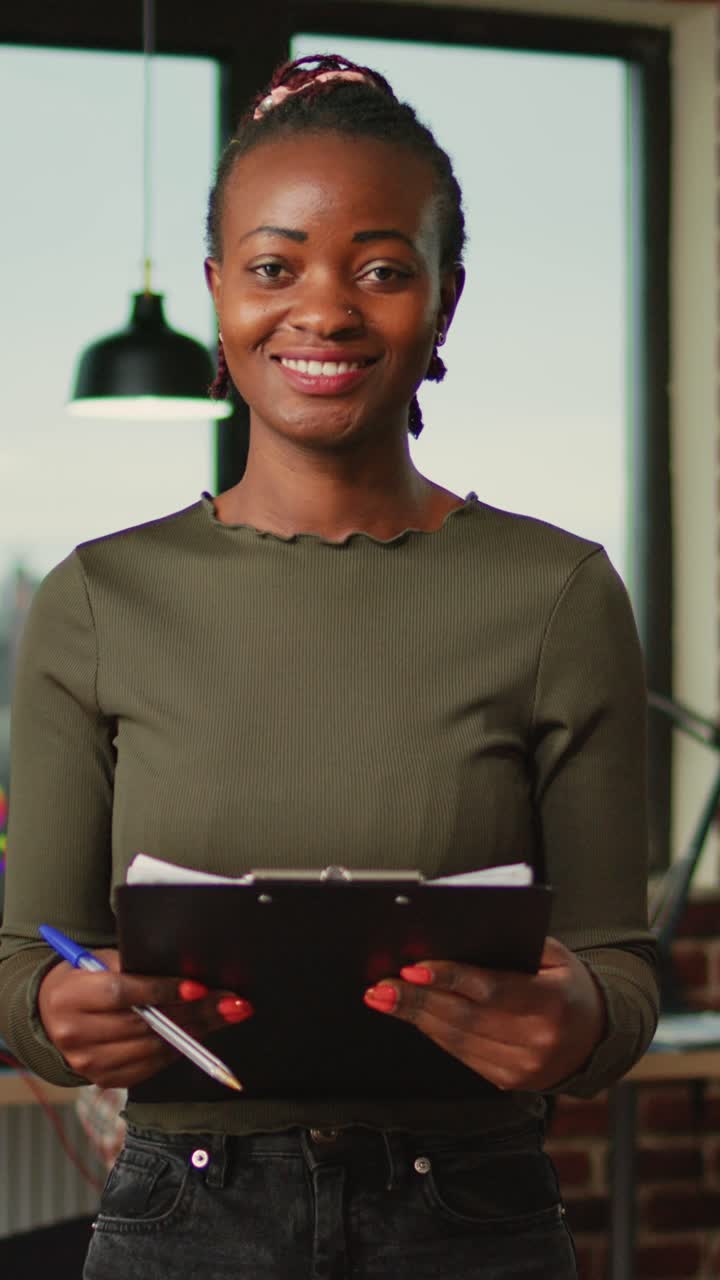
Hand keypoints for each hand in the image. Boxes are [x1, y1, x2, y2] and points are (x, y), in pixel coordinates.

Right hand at [38, 950, 251, 1088]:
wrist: (51, 1012)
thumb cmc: (85, 977)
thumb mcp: (102, 960)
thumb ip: (134, 966)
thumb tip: (188, 974)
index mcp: (71, 996)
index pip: (123, 993)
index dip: (164, 990)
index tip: (199, 987)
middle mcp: (74, 1033)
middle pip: (144, 1024)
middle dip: (195, 1012)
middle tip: (232, 1003)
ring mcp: (87, 1062)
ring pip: (152, 1048)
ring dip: (195, 1032)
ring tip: (225, 1015)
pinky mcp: (102, 1079)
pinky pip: (149, 1066)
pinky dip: (177, 1049)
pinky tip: (199, 1034)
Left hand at [362, 936, 605, 1091]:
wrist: (596, 1036)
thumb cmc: (568, 985)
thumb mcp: (554, 955)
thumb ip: (514, 945)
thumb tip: (458, 935)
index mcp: (550, 1002)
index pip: (490, 989)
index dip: (448, 978)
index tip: (413, 969)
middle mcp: (536, 1039)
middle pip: (464, 1018)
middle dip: (416, 1001)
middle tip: (381, 987)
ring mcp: (522, 1066)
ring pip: (457, 1040)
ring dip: (415, 1019)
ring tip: (384, 999)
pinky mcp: (509, 1081)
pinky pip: (462, 1055)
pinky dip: (434, 1034)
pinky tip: (413, 1018)